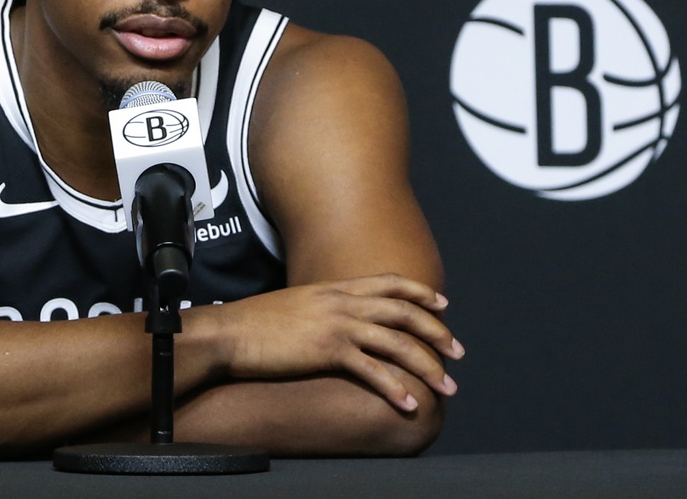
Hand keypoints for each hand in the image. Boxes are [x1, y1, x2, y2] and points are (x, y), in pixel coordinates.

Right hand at [199, 273, 463, 411]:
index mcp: (333, 288)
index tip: (442, 304)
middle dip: (436, 332)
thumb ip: (320, 308)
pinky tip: (410, 403)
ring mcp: (336, 325)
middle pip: (403, 311)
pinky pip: (372, 370)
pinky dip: (396, 387)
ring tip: (447, 385)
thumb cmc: (254, 323)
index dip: (420, 292)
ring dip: (427, 365)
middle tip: (457, 351)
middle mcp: (340, 302)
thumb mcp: (294, 305)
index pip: (387, 283)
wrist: (229, 333)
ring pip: (396, 342)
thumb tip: (335, 321)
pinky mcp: (327, 350)